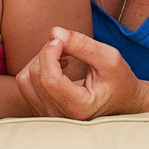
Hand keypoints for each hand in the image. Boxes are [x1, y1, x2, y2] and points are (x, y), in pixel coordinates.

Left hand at [15, 27, 146, 119]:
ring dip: (40, 60)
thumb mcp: (109, 58)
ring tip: (62, 58)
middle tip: (66, 46)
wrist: (123, 103)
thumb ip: (83, 44)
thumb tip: (54, 32)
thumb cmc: (119, 81)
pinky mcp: (40, 110)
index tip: (62, 41)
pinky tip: (56, 68)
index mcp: (79, 108)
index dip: (50, 52)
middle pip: (35, 75)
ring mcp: (47, 116)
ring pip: (25, 79)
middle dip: (47, 52)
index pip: (49, 78)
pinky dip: (36, 69)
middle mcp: (59, 116)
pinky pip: (25, 84)